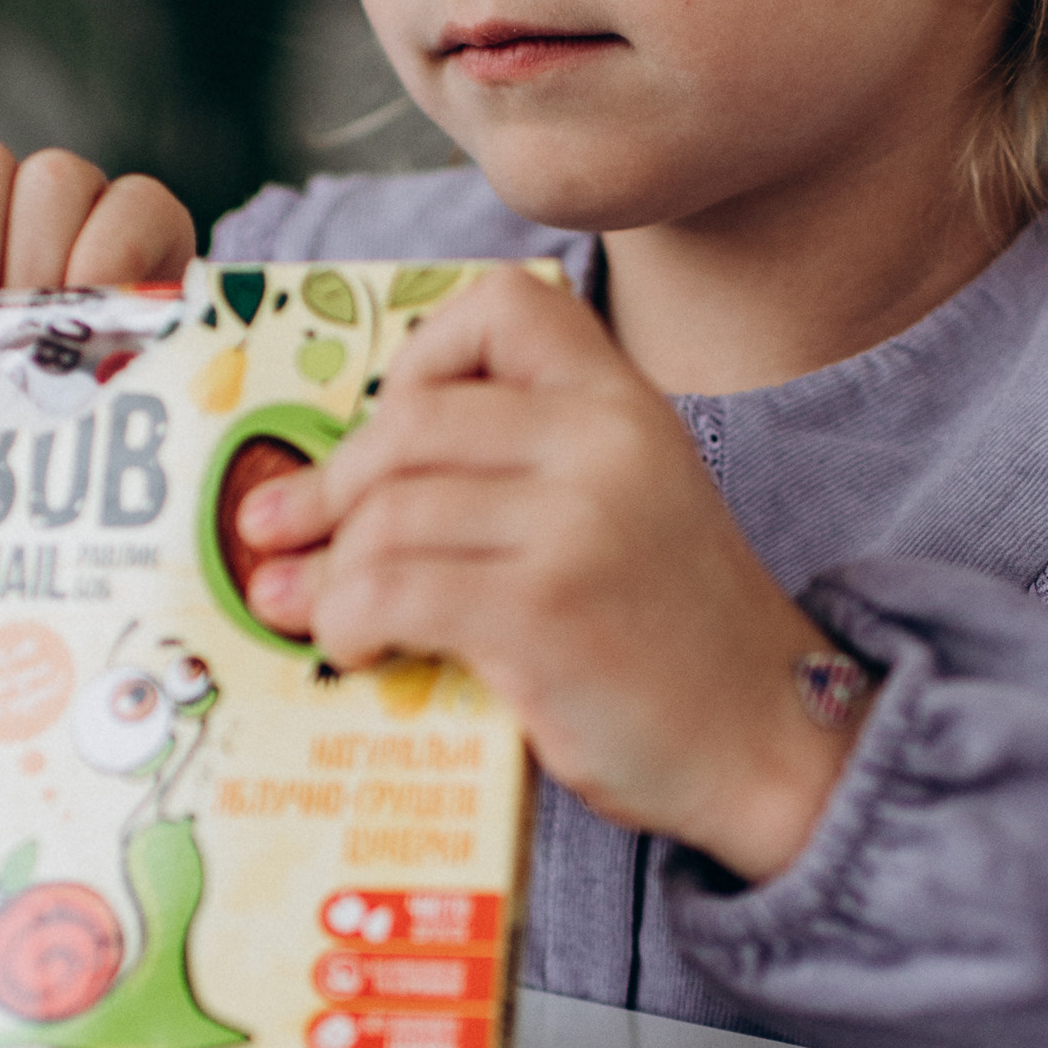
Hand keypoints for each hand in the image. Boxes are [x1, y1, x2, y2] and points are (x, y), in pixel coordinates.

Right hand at [0, 137, 192, 595]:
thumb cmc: (66, 428)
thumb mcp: (111, 409)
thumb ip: (128, 376)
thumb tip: (126, 378)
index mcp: (139, 234)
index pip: (136, 204)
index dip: (112, 254)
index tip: (87, 333)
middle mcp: (65, 202)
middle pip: (54, 177)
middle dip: (35, 261)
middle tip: (19, 346)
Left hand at [234, 265, 873, 883]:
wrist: (769, 742)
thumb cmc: (675, 637)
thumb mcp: (626, 506)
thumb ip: (522, 469)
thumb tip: (336, 483)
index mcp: (625, 402)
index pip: (501, 305)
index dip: (420, 355)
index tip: (383, 424)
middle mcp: (604, 441)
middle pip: (410, 422)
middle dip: (328, 484)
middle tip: (277, 530)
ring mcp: (575, 523)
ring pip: (389, 513)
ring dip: (325, 571)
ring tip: (300, 607)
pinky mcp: (542, 611)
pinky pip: (392, 590)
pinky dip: (346, 621)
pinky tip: (353, 647)